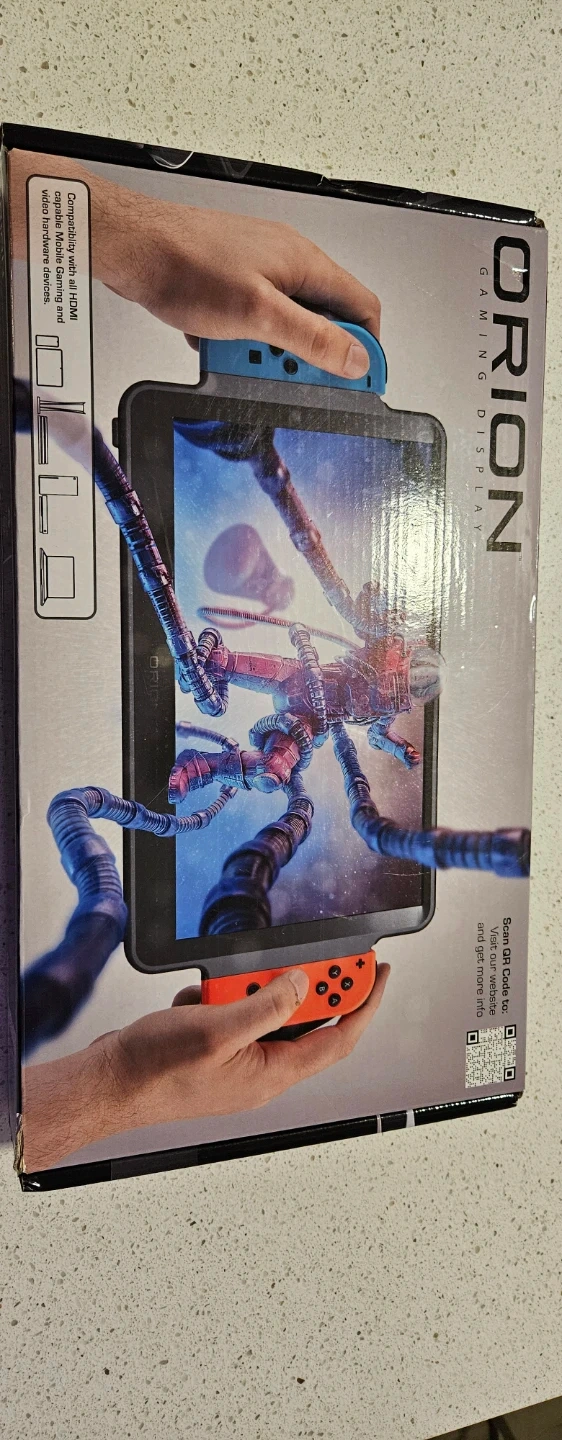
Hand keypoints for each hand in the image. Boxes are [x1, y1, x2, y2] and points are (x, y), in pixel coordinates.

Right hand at [21, 964, 389, 1170]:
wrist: (106, 1083)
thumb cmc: (153, 1072)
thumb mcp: (216, 1030)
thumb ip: (266, 1006)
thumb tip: (304, 985)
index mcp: (272, 1074)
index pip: (339, 1038)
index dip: (364, 1002)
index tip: (378, 970)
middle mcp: (260, 1070)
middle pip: (304, 1019)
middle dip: (301, 984)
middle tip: (306, 955)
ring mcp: (236, 1059)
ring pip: (264, 1011)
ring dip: (247, 989)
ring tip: (221, 985)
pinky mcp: (213, 1047)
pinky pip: (232, 1011)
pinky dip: (218, 996)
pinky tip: (195, 998)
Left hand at [133, 202, 380, 378]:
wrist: (135, 249)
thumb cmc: (186, 265)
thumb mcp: (258, 315)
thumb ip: (313, 338)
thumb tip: (355, 358)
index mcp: (306, 265)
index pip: (362, 309)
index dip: (366, 349)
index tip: (362, 381)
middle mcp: (289, 264)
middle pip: (322, 322)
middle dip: (303, 355)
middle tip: (281, 371)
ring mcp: (261, 272)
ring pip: (284, 325)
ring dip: (266, 349)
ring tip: (238, 353)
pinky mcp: (235, 282)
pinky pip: (254, 321)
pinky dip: (241, 339)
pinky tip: (219, 341)